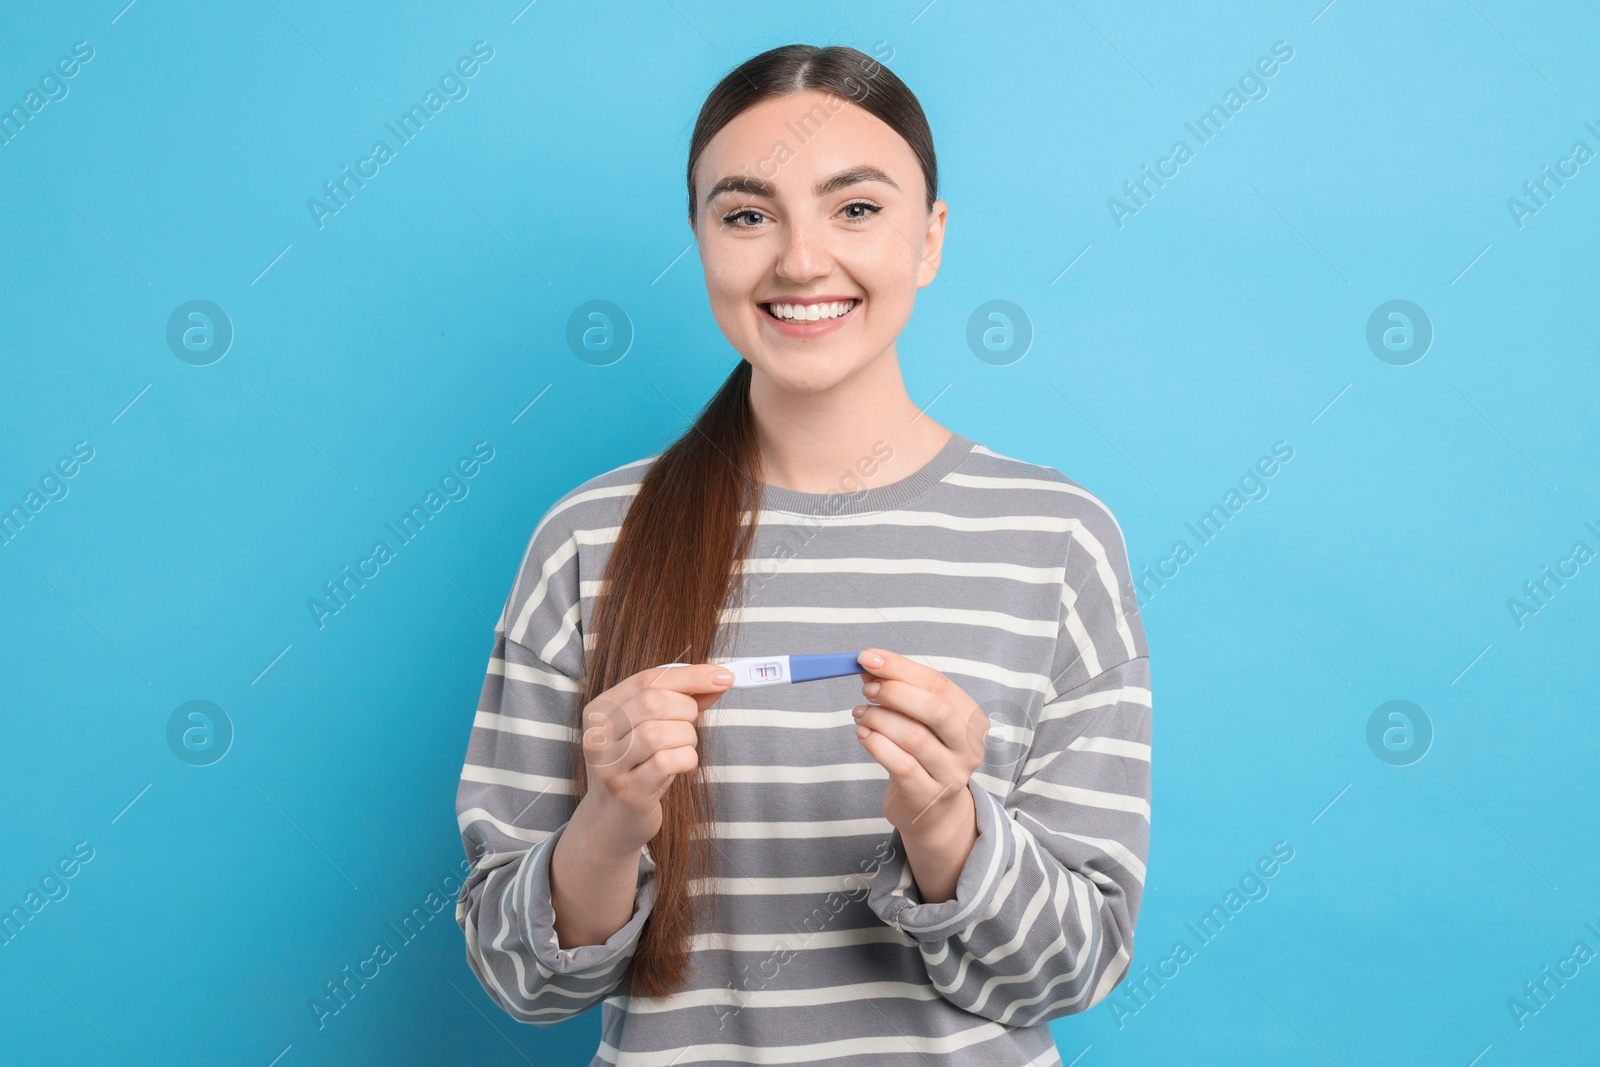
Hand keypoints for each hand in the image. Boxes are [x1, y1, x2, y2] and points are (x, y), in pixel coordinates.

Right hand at [577, 662, 733, 857]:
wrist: (612, 820)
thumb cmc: (639, 765)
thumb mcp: (652, 726)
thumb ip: (683, 698)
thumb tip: (721, 678)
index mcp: (601, 709)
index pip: (649, 679)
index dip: (691, 675)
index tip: (724, 676)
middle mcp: (597, 734)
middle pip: (653, 702)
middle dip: (687, 710)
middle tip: (691, 726)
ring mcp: (609, 765)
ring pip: (659, 732)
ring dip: (687, 737)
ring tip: (683, 748)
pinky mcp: (627, 791)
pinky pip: (667, 762)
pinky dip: (687, 759)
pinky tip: (682, 766)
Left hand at [852, 648, 987, 839]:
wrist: (932, 811)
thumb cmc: (924, 756)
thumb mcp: (918, 720)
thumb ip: (900, 693)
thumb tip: (870, 667)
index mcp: (970, 718)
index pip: (938, 683)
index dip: (900, 667)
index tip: (867, 657)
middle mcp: (968, 746)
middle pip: (936, 709)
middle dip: (894, 693)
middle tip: (867, 689)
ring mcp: (952, 774)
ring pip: (914, 737)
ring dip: (879, 719)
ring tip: (860, 714)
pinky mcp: (928, 796)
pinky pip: (900, 765)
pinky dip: (876, 745)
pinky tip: (863, 735)